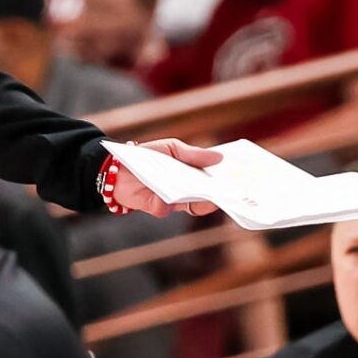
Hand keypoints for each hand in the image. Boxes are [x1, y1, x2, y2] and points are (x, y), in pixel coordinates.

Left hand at [107, 138, 224, 217]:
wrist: (117, 166)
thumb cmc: (147, 156)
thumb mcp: (173, 149)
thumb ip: (194, 155)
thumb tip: (219, 158)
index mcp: (192, 177)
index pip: (213, 184)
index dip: (225, 183)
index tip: (239, 179)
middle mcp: (185, 192)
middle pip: (207, 198)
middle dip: (219, 194)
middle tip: (232, 190)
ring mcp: (172, 201)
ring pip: (191, 205)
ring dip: (199, 198)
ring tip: (209, 191)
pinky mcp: (156, 207)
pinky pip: (167, 208)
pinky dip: (169, 201)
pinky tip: (172, 194)